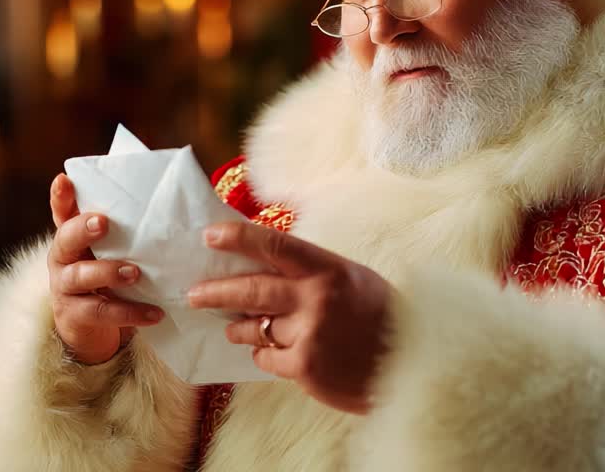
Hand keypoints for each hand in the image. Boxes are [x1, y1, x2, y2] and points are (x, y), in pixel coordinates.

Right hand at [47, 173, 163, 365]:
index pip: (63, 211)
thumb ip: (127, 231)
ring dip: (108, 272)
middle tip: (103, 222)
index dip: (61, 197)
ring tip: (135, 272)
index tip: (64, 180)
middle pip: (65, 239)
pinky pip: (102, 312)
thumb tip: (170, 203)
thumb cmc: (107, 276)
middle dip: (82, 229)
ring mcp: (65, 287)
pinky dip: (131, 312)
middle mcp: (63, 258)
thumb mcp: (112, 251)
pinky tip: (155, 313)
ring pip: (80, 276)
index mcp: (72, 236)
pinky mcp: (75, 315)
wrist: (90, 327)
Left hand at [187, 221, 391, 413]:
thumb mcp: (351, 278)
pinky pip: (267, 358)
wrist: (411, 363)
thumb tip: (263, 264)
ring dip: (240, 327)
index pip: (274, 246)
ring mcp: (310, 335)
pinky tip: (276, 354)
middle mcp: (316, 298)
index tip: (209, 236)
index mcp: (327, 269)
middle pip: (251, 290)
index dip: (238, 238)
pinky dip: (265, 355)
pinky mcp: (306, 368)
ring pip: (256, 328)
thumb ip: (310, 271)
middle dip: (215, 292)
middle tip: (193, 295)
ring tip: (234, 327)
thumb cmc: (379, 315)